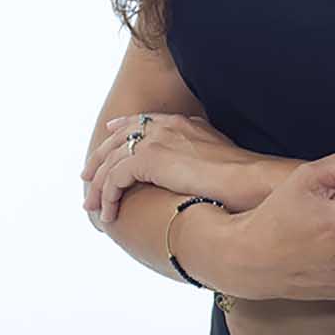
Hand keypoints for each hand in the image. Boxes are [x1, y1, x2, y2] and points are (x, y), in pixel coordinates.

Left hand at [81, 113, 264, 219]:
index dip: (123, 128)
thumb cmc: (242, 174)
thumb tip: (202, 159)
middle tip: (87, 175)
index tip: (110, 133)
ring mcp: (155, 141)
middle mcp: (164, 127)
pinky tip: (109, 214)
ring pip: (112, 161)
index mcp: (181, 123)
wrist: (247, 178)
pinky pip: (114, 178)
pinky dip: (108, 197)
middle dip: (100, 157)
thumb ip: (204, 149)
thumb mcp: (221, 153)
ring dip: (99, 185)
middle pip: (119, 137)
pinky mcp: (147, 160)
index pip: (143, 120)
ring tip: (93, 207)